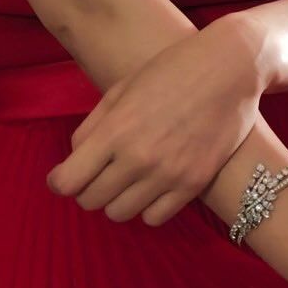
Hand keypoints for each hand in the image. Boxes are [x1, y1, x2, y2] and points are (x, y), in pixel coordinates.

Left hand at [45, 16, 262, 226]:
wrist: (228, 68)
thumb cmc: (169, 71)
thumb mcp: (120, 91)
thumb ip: (93, 127)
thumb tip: (75, 159)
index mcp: (115, 130)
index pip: (68, 181)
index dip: (59, 182)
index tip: (62, 178)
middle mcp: (139, 158)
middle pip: (91, 201)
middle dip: (86, 190)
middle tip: (96, 176)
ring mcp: (168, 174)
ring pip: (120, 214)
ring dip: (115, 200)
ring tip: (124, 181)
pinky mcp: (194, 184)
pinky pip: (155, 218)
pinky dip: (146, 207)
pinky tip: (150, 188)